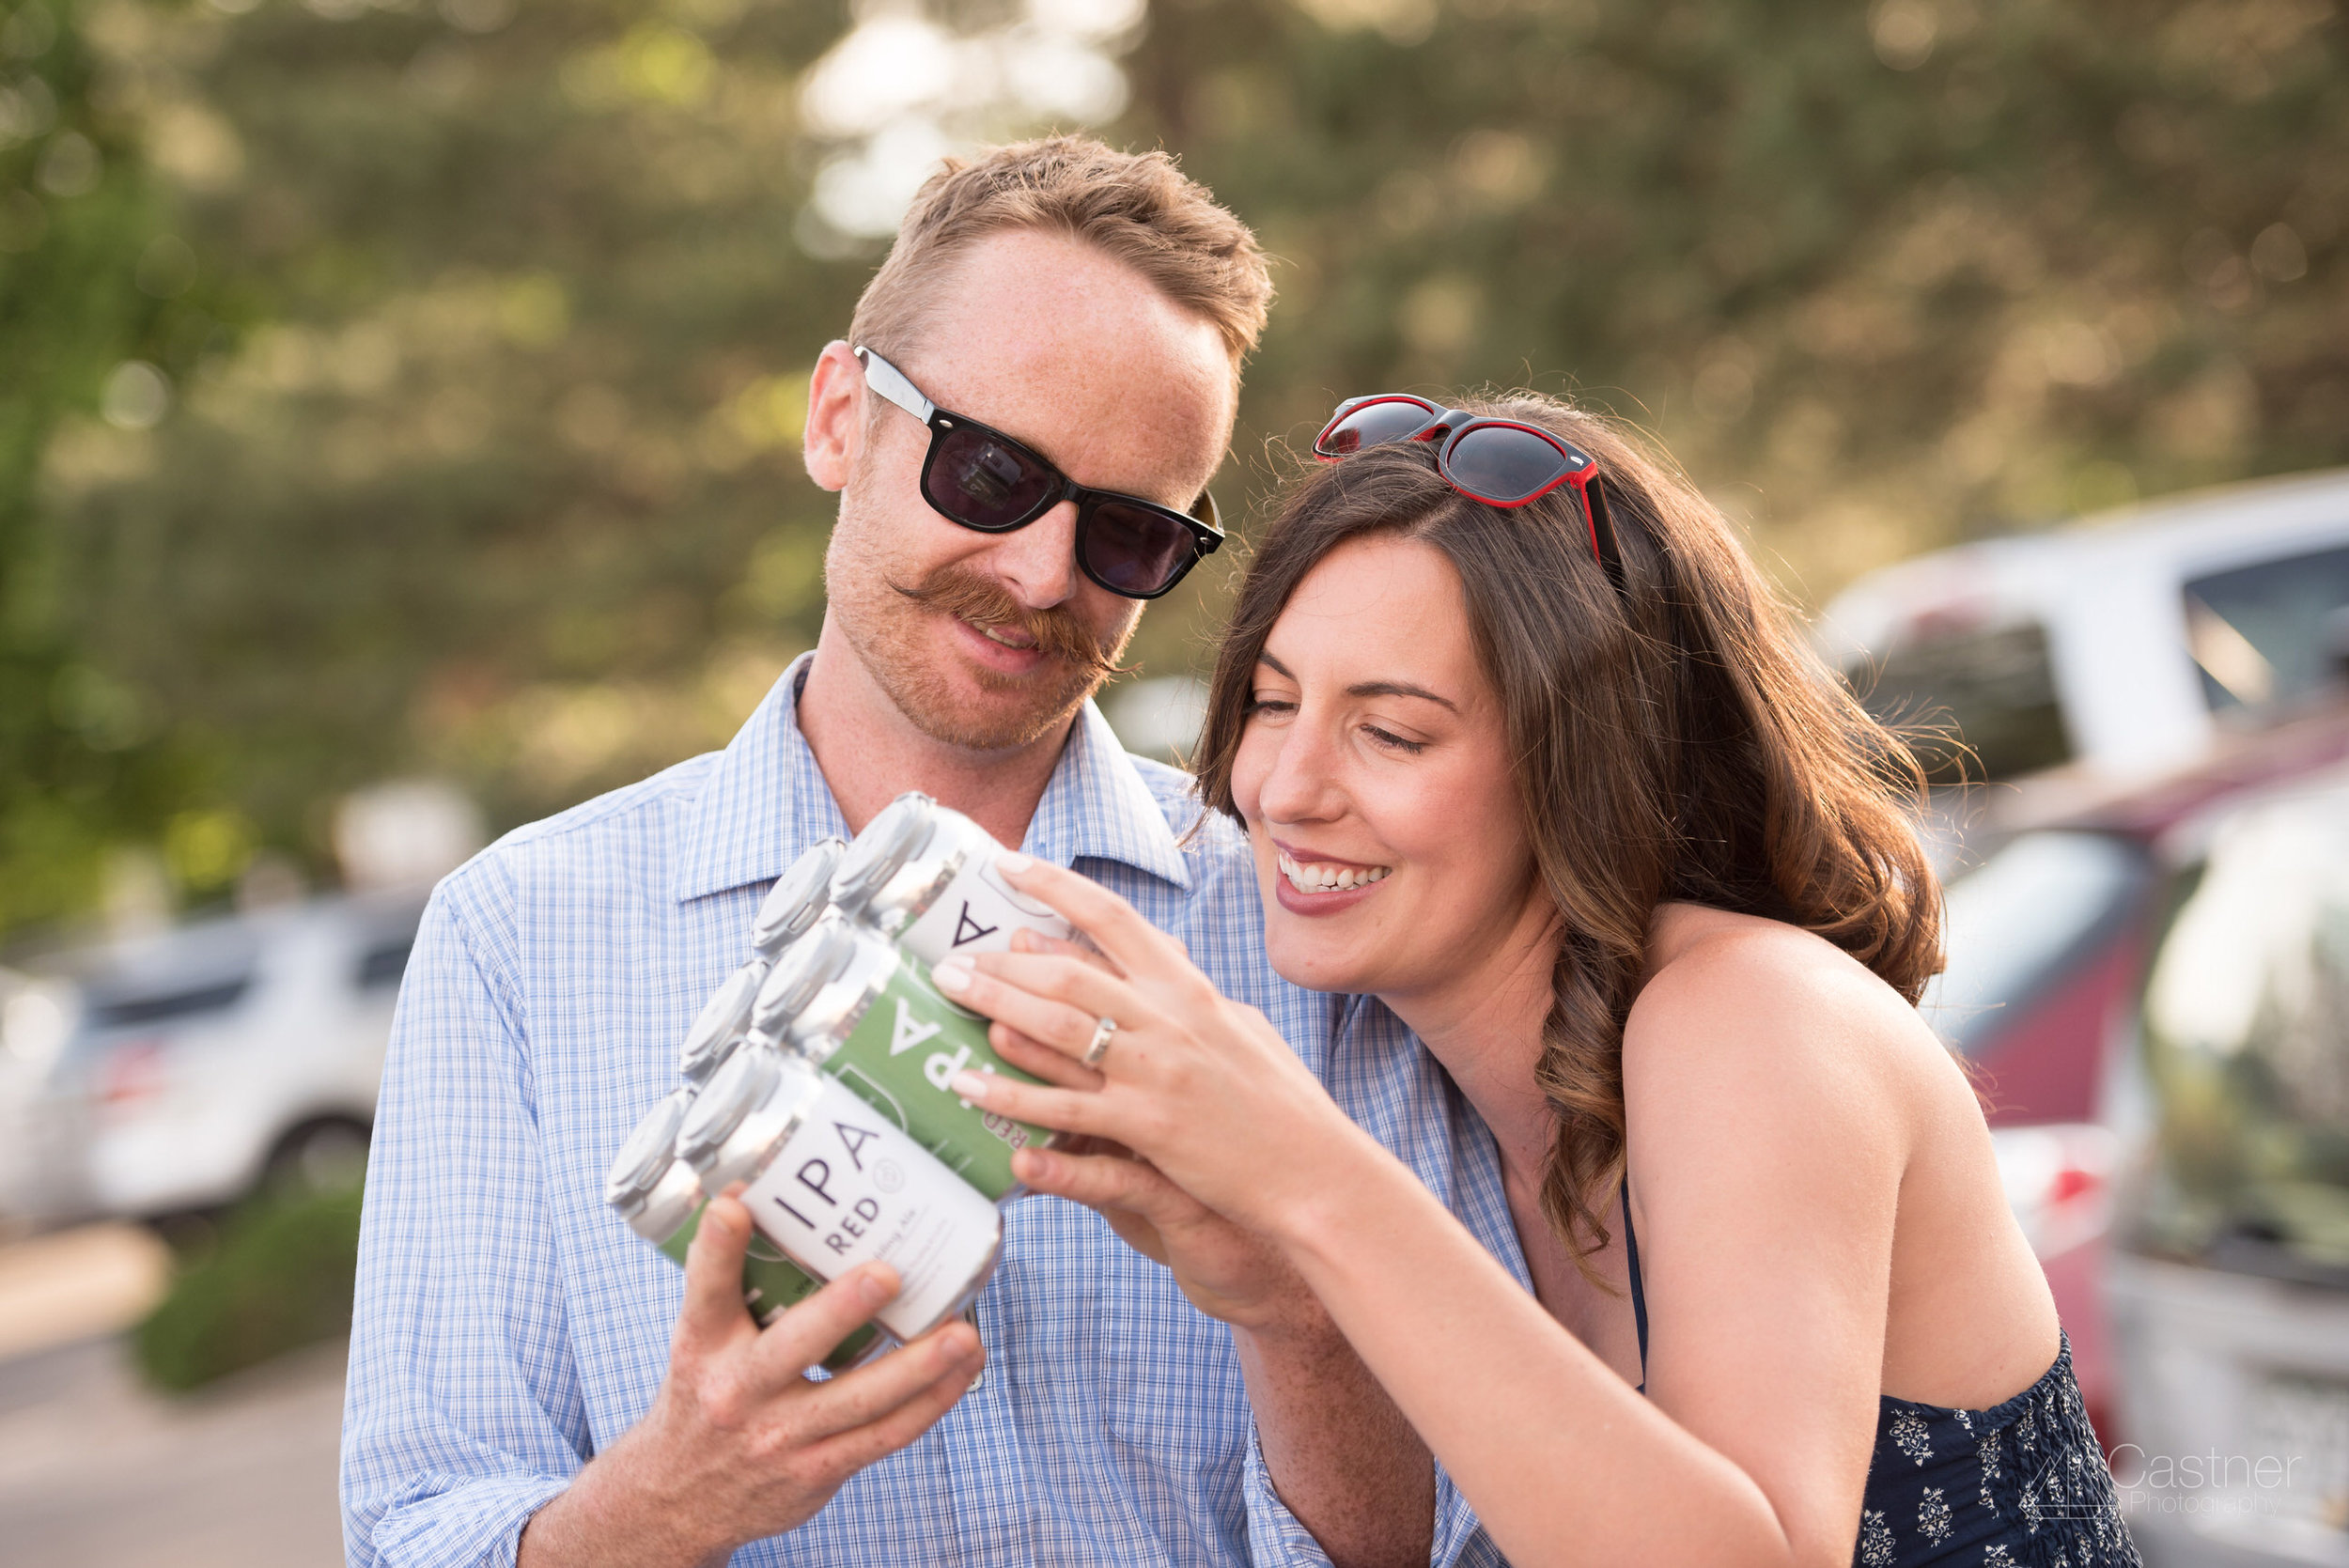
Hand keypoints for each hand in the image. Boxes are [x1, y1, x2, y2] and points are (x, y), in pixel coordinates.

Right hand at [518, 1196, 983, 1567]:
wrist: (680, 1502)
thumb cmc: (705, 1398)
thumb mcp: (698, 1344)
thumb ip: (731, 1285)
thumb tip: (758, 1192)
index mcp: (702, 1348)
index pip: (705, 1291)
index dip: (718, 1248)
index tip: (734, 1204)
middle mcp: (738, 1392)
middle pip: (793, 1347)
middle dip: (841, 1310)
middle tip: (888, 1274)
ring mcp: (781, 1436)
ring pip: (859, 1399)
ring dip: (919, 1366)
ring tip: (964, 1333)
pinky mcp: (817, 1470)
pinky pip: (884, 1436)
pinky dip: (930, 1402)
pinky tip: (962, 1369)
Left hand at [927, 857, 1372, 1250]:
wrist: (1319, 1173)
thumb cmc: (1285, 1107)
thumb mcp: (1244, 1031)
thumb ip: (1197, 998)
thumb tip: (1172, 962)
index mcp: (1192, 989)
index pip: (1116, 917)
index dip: (1056, 885)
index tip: (1007, 864)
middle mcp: (1171, 1018)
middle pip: (1069, 972)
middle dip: (1002, 961)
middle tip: (948, 957)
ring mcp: (1159, 1071)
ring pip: (1058, 1027)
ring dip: (995, 1007)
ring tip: (946, 995)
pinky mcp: (1149, 1128)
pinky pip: (1064, 1107)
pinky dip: (1012, 1095)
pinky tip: (969, 1086)